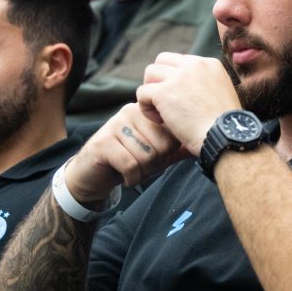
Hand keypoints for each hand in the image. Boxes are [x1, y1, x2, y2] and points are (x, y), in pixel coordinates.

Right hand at [64, 103, 187, 203]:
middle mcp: (130, 112)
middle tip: (140, 166)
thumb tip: (200, 144)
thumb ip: (175, 149)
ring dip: (141, 172)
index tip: (154, 159)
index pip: (172, 133)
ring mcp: (115, 124)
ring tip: (131, 170)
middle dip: (154, 164)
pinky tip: (124, 177)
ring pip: (146, 155)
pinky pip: (130, 164)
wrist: (91, 174)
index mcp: (145, 113)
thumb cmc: (126, 162)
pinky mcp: (103, 142)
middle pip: (161, 145)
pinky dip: (131, 178)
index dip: (166, 154)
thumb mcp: (155, 155)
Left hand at [137, 53, 242, 155]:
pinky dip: (146, 108)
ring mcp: (178, 77)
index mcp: (210, 64)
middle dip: (159, 80)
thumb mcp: (221, 94)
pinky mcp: (164, 92)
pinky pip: (142, 92)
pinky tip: (160, 121)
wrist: (225, 138)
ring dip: (151, 92)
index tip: (179, 98)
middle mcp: (194, 65)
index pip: (180, 61)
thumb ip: (205, 85)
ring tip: (162, 112)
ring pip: (150, 73)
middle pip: (162, 60)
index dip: (174, 79)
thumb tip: (188, 89)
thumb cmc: (225, 126)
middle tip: (165, 102)